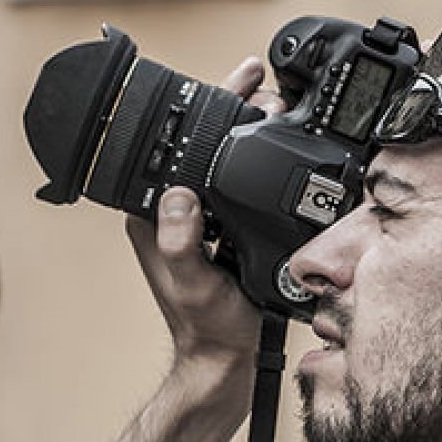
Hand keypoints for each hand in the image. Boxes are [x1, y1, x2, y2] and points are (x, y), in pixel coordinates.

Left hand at [122, 56, 281, 381]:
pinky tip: (284, 142)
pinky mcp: (228, 226)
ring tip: (277, 101)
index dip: (206, 109)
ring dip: (252, 128)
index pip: (176, 145)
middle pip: (203, 142)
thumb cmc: (206, 326)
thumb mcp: (191, 284)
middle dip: (234, 106)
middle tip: (262, 83)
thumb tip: (178, 198)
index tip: (236, 84)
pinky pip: (243, 181)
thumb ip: (181, 243)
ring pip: (226, 157)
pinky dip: (262, 158)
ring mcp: (204, 215)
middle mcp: (177, 208)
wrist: (229, 358)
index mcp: (157, 212)